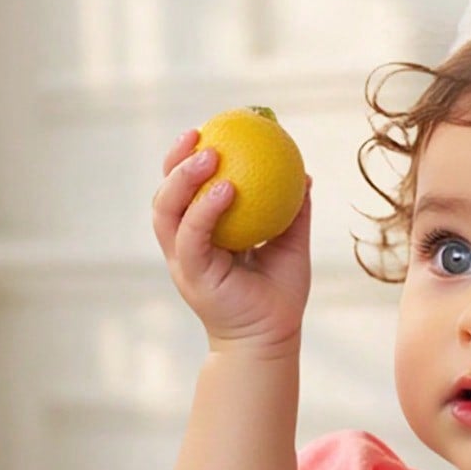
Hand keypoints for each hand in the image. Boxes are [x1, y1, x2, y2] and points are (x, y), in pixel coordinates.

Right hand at [152, 128, 311, 349]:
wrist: (272, 339)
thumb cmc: (279, 296)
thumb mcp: (290, 246)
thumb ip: (293, 212)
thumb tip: (305, 175)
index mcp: (202, 235)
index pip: (184, 190)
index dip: (187, 159)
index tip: (208, 130)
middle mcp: (186, 245)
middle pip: (164, 194)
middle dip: (174, 161)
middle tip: (198, 134)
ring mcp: (184, 262)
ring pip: (167, 212)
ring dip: (183, 179)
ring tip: (211, 156)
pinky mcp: (192, 276)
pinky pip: (192, 237)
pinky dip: (205, 210)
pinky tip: (228, 189)